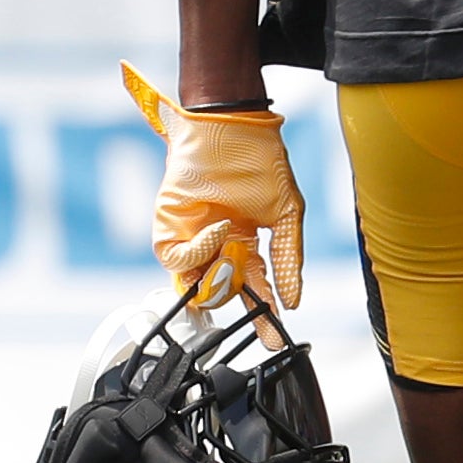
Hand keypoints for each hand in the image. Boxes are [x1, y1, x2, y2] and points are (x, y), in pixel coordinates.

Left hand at [122, 61, 303, 308]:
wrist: (232, 125)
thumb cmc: (261, 161)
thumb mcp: (286, 213)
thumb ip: (287, 258)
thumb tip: (293, 299)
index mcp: (246, 242)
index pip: (254, 287)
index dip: (262, 314)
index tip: (273, 337)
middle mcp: (217, 244)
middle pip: (221, 291)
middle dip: (235, 296)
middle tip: (247, 286)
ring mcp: (191, 236)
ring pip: (195, 282)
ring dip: (214, 281)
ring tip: (232, 265)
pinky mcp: (169, 225)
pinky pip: (176, 258)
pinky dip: (197, 253)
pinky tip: (218, 232)